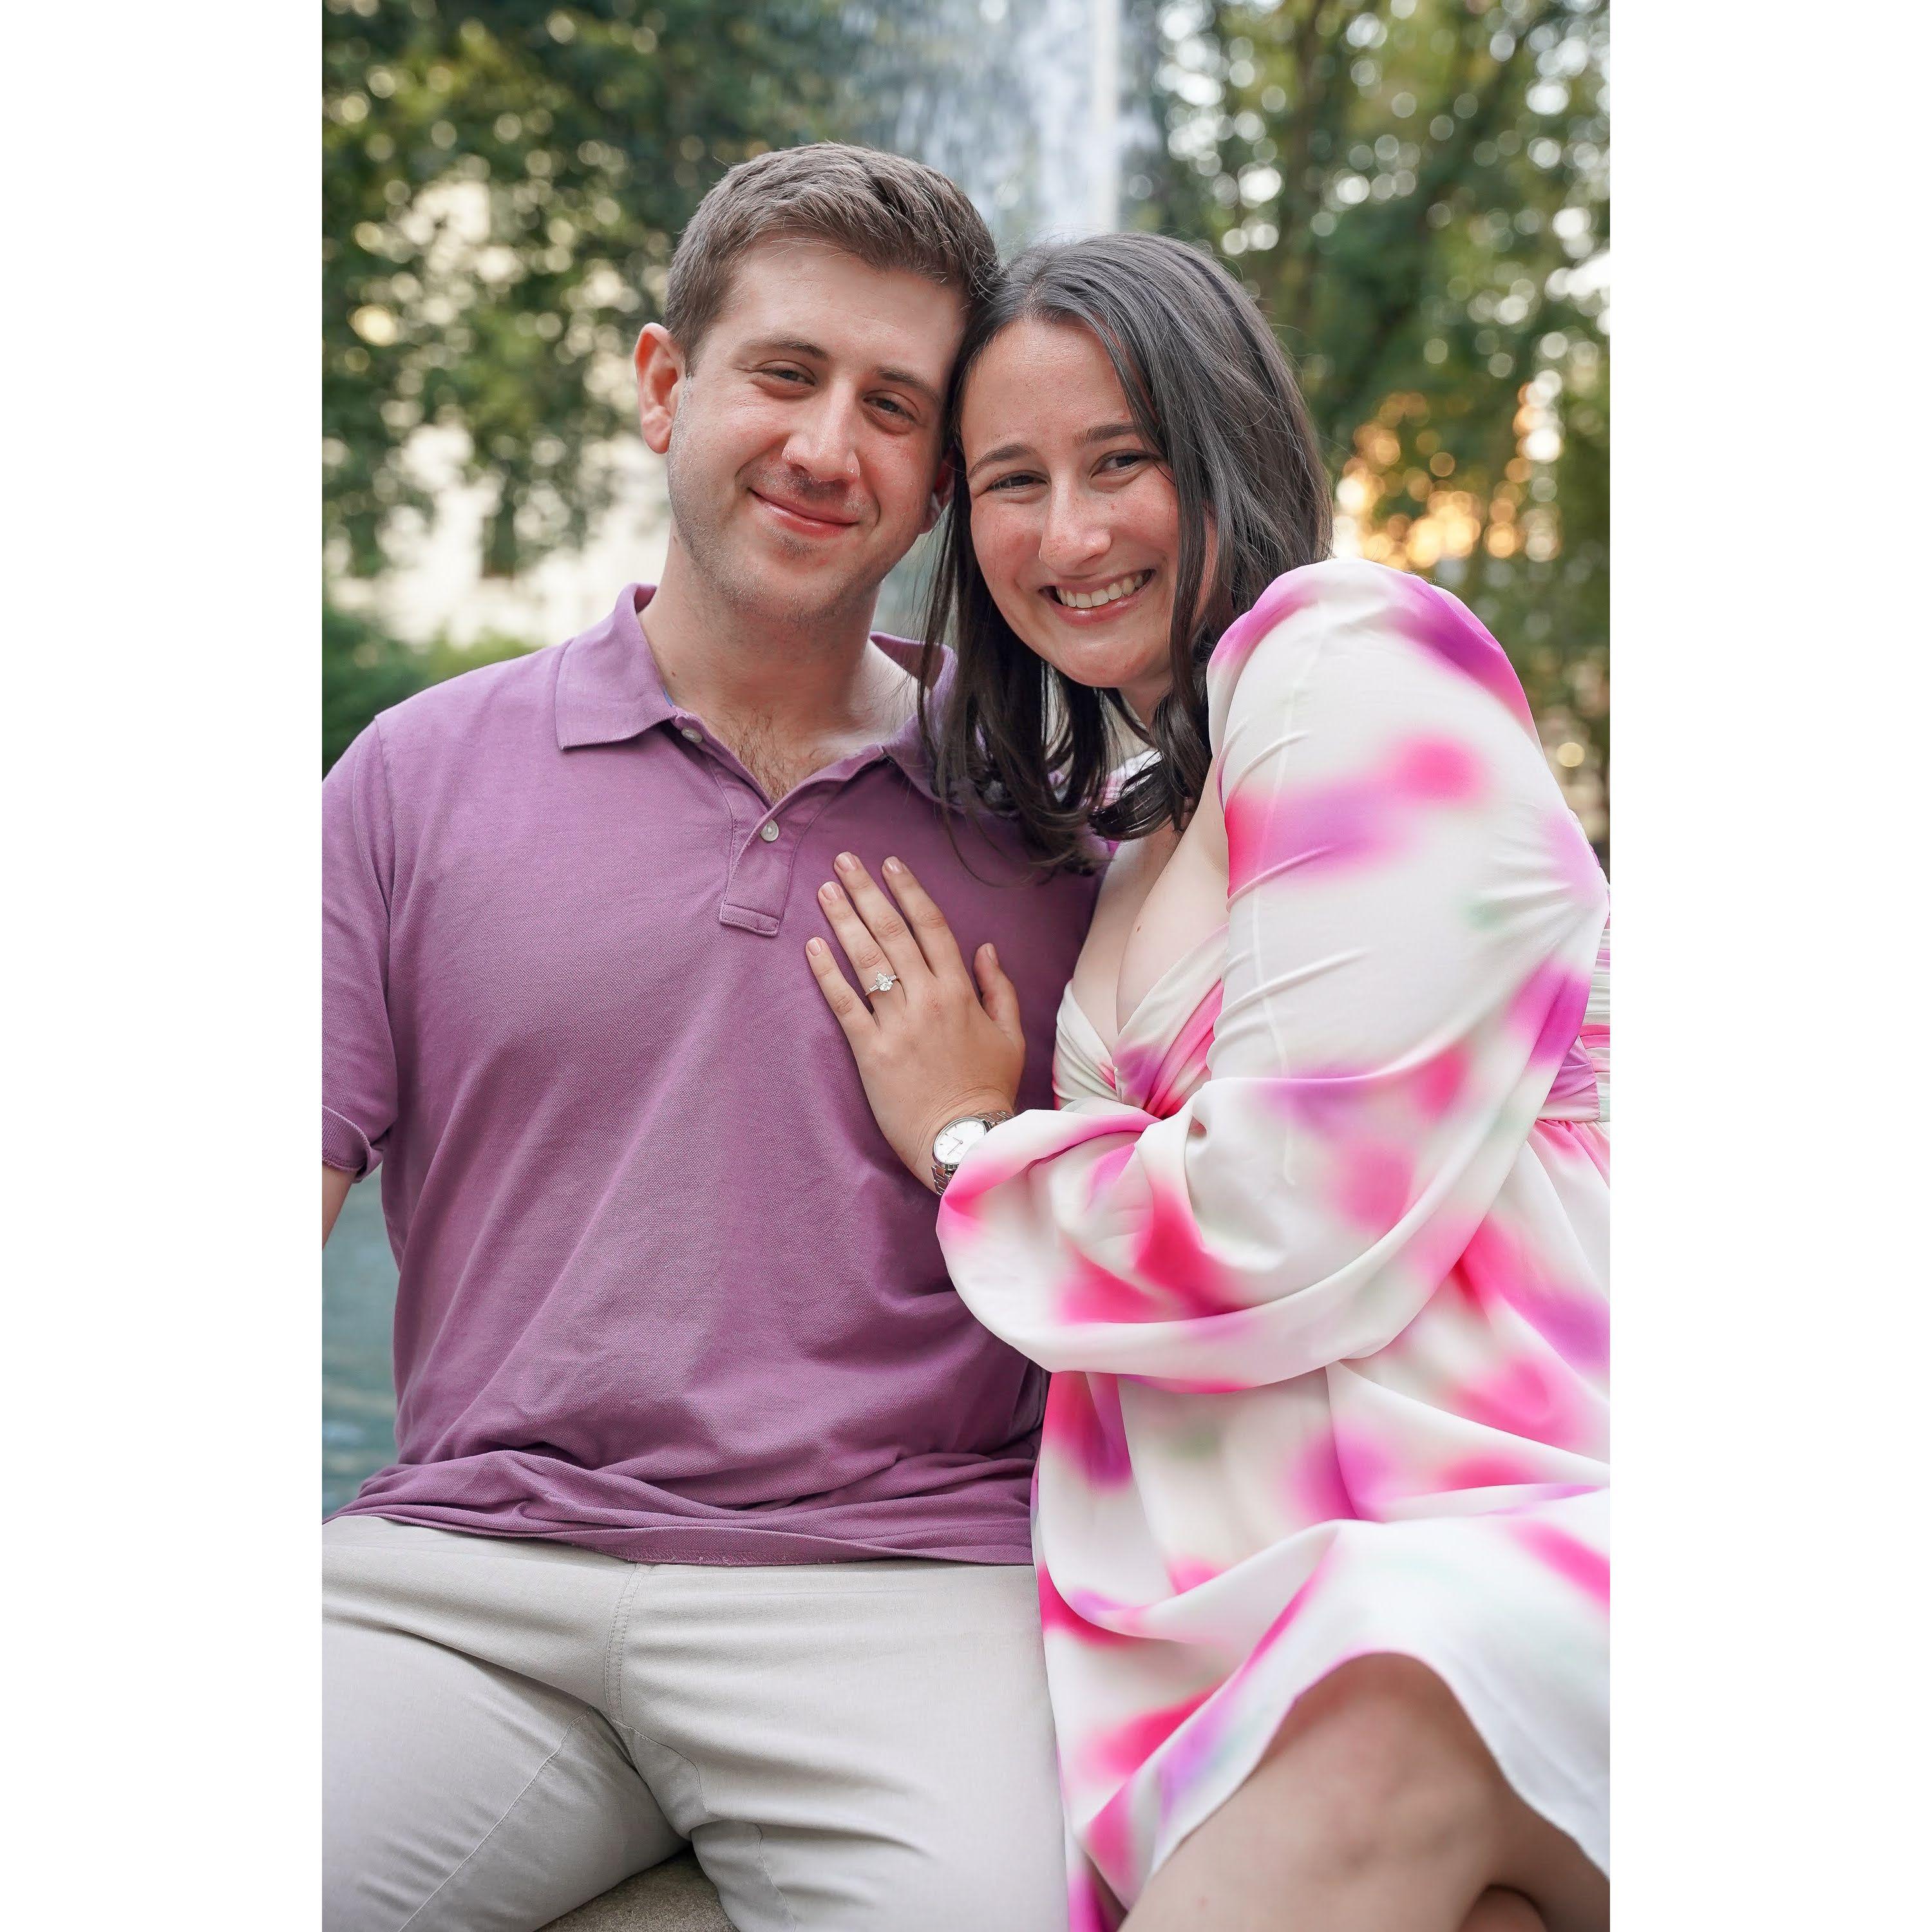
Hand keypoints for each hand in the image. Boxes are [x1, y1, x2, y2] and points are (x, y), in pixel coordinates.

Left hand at [806, 852, 1023, 1189]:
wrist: (963, 1142)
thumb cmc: (987, 1091)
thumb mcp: (1010, 1036)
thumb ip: (997, 989)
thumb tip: (985, 948)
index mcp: (960, 992)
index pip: (932, 927)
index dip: (909, 891)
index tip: (890, 864)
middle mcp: (927, 1000)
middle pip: (893, 934)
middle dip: (867, 893)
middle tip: (843, 861)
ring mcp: (897, 1025)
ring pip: (867, 961)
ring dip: (844, 921)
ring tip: (825, 890)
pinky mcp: (871, 1052)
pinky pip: (844, 1004)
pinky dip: (827, 974)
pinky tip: (812, 946)